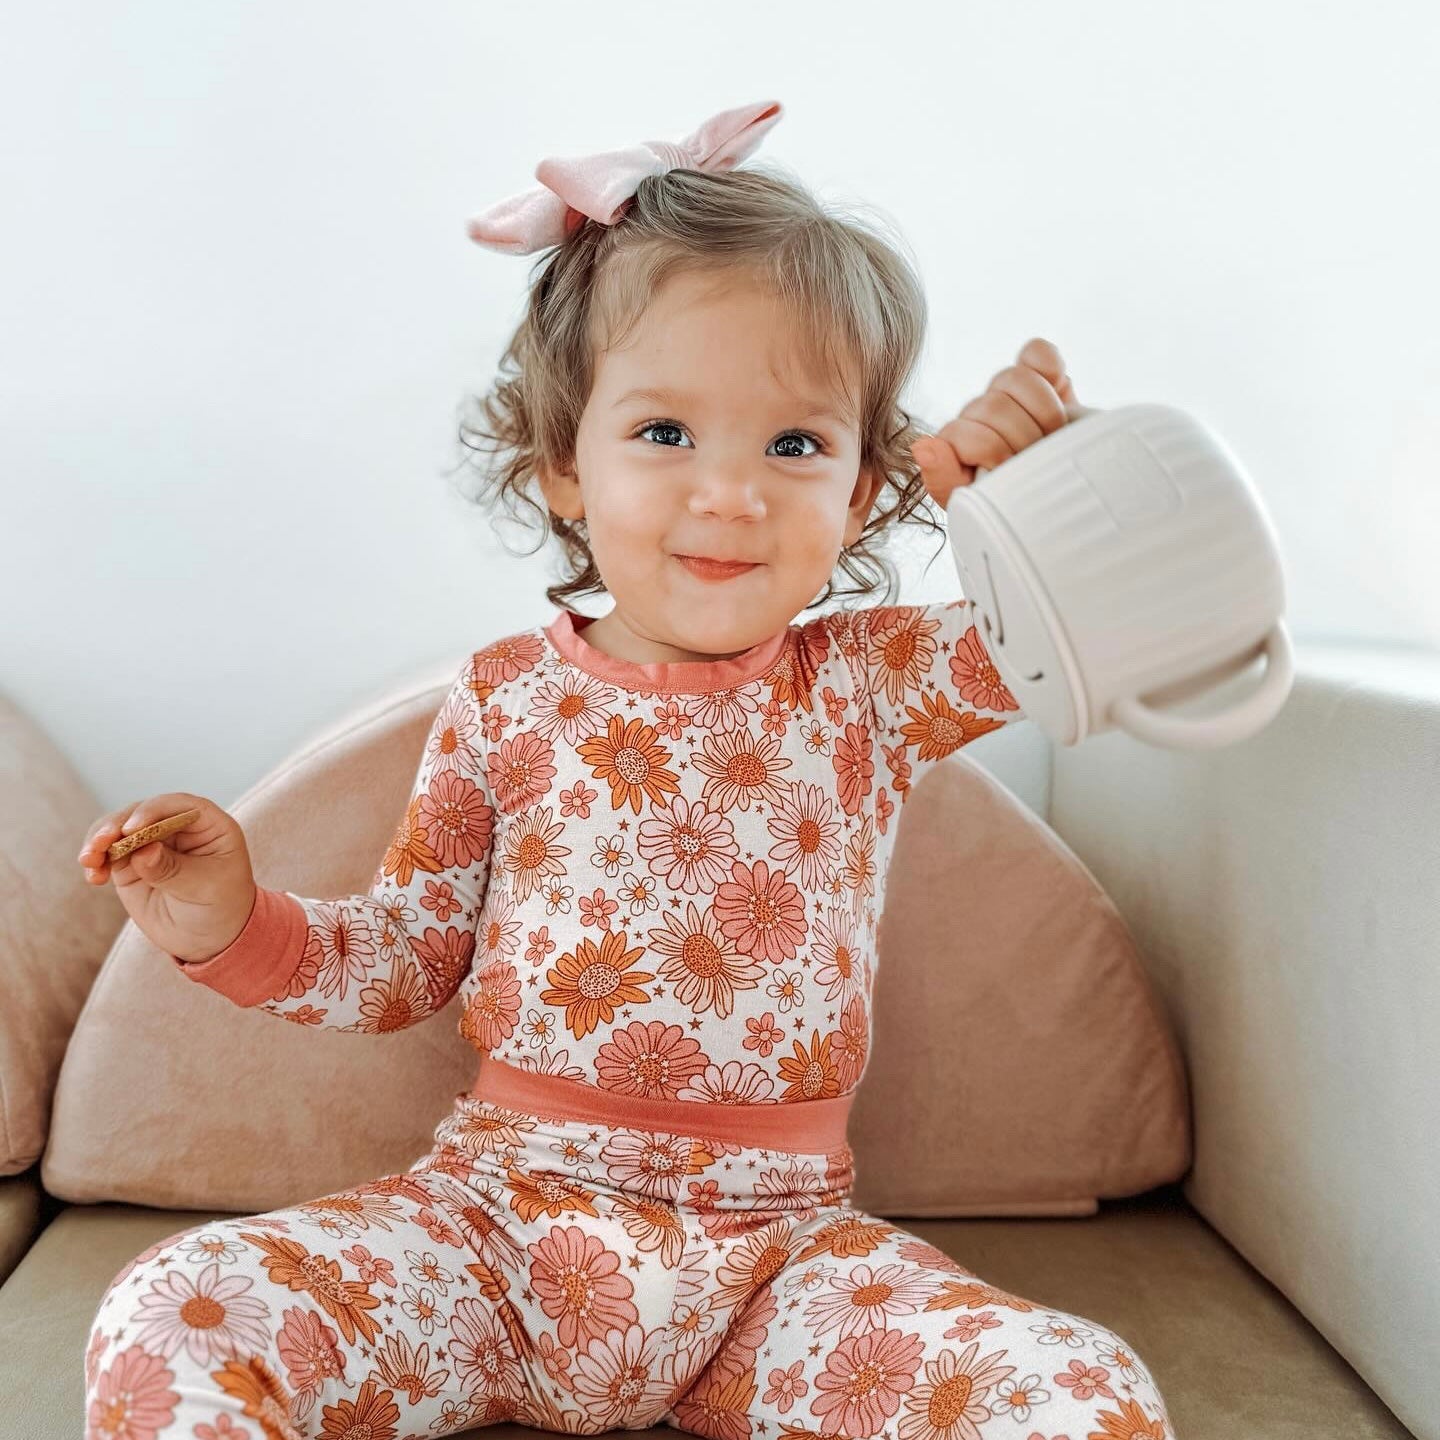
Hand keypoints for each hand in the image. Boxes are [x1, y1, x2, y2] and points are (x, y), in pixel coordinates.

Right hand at [76, 793, 258, 961]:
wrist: (209, 938)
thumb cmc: (219, 906)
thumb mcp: (203, 887)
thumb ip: (171, 869)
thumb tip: (142, 852)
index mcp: (209, 825)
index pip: (179, 805)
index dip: (153, 811)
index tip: (131, 829)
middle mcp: (177, 827)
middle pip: (141, 812)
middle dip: (116, 825)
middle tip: (100, 844)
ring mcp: (151, 843)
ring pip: (117, 829)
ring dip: (99, 840)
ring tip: (89, 861)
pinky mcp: (130, 862)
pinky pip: (107, 853)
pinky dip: (95, 860)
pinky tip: (94, 877)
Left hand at [912, 337, 1094, 508]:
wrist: (1067, 500)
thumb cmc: (1019, 508)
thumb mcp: (978, 506)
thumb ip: (944, 477)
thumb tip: (923, 447)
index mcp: (958, 445)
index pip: (961, 430)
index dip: (991, 450)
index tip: (1009, 471)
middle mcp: (980, 417)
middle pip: (993, 406)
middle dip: (1022, 437)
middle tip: (1037, 460)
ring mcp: (1012, 397)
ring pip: (1016, 378)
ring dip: (1043, 411)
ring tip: (1052, 439)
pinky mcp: (1047, 382)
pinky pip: (1037, 353)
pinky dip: (1048, 363)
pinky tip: (1058, 385)